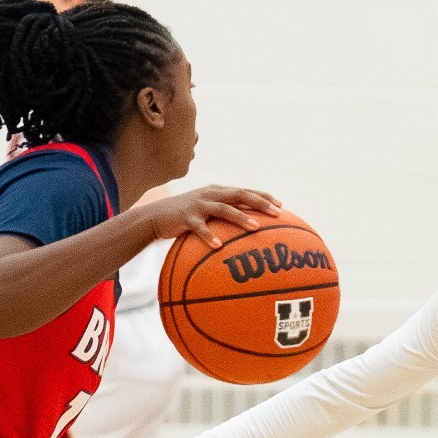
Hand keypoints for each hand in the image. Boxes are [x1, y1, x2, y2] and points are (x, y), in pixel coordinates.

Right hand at [142, 185, 281, 247]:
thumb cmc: (187, 216)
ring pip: (224, 209)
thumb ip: (226, 214)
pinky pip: (200, 228)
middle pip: (240, 195)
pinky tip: (219, 247)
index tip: (280, 205)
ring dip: (241, 218)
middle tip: (276, 213)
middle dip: (259, 203)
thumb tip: (250, 225)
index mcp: (219, 191)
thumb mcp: (208, 211)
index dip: (263, 196)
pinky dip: (209, 236)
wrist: (156, 216)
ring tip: (256, 228)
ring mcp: (199, 204)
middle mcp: (211, 194)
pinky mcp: (186, 217)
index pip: (246, 190)